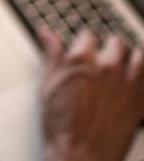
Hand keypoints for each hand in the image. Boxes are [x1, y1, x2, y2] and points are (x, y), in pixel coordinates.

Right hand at [39, 27, 143, 160]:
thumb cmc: (62, 124)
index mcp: (80, 60)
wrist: (80, 154)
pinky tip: (138, 74)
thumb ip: (51, 54)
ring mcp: (125, 82)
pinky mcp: (139, 99)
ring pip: (136, 54)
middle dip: (109, 48)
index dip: (85, 42)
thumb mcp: (48, 84)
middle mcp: (105, 66)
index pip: (87, 35)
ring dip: (130, 57)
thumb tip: (47, 33)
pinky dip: (143, 71)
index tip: (85, 48)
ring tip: (124, 63)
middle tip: (103, 59)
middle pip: (114, 42)